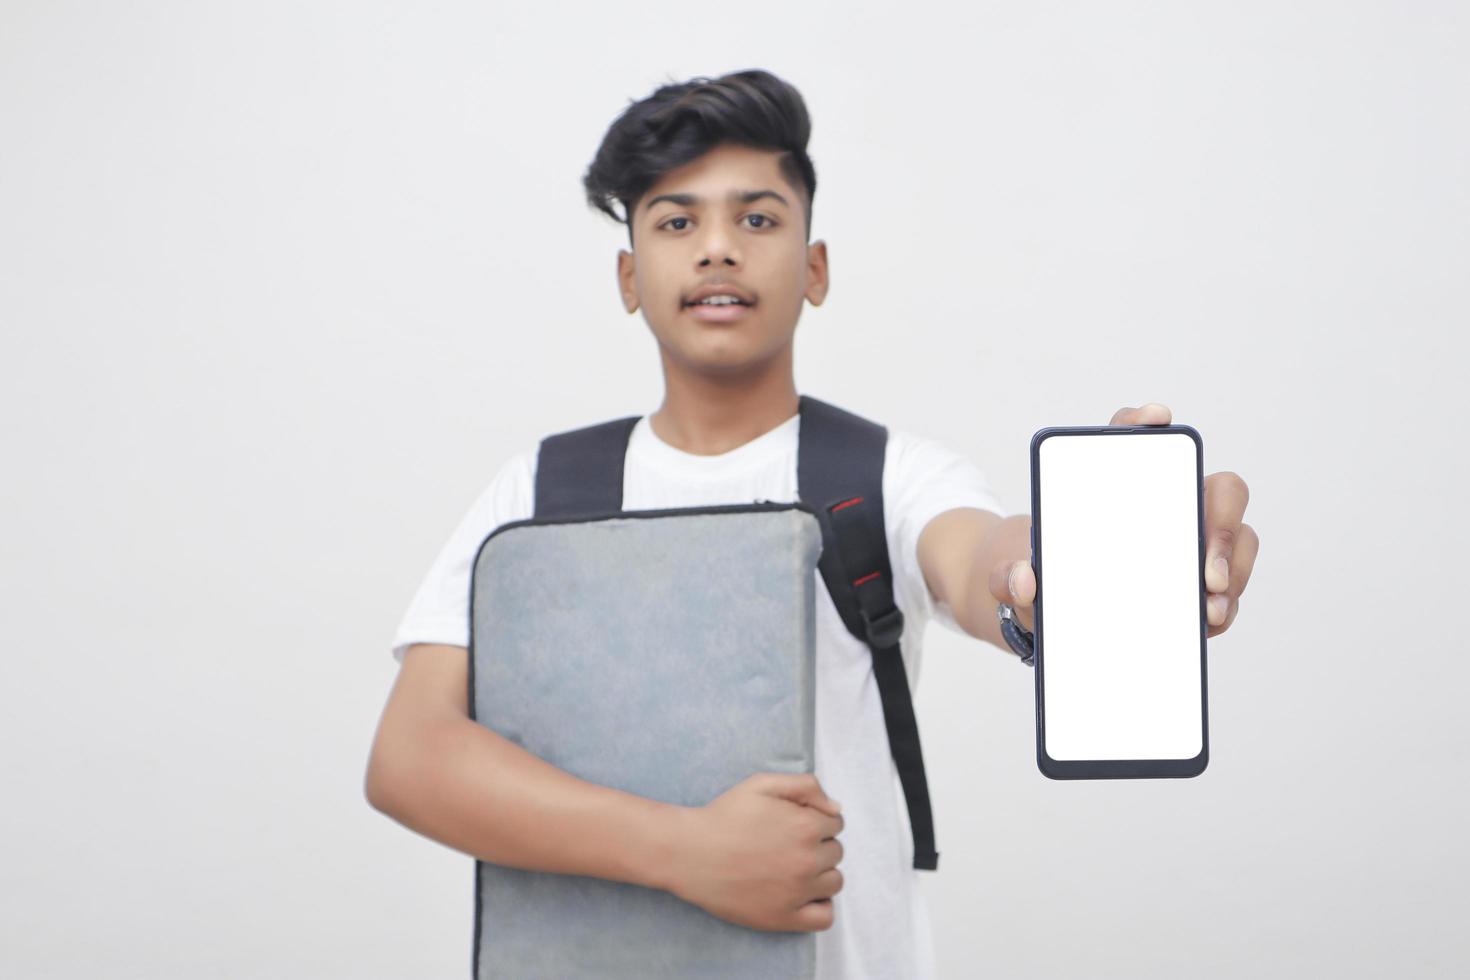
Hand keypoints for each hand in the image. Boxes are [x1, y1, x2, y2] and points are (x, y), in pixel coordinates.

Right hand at [664, 772, 844, 932]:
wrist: (690, 853)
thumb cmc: (724, 816)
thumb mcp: (762, 784)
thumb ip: (805, 786)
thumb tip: (835, 808)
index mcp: (806, 826)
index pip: (836, 823)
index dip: (816, 820)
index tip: (794, 824)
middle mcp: (807, 860)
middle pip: (836, 852)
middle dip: (818, 845)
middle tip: (787, 845)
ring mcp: (798, 892)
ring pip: (834, 882)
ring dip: (821, 873)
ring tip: (792, 868)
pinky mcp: (785, 918)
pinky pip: (825, 917)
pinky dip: (820, 905)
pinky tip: (802, 894)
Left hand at [989, 402, 1257, 638]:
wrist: (1045, 610)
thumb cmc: (1038, 576)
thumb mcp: (1007, 577)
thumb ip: (1004, 578)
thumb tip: (1023, 580)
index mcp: (1113, 485)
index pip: (1130, 437)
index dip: (1144, 423)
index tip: (1155, 418)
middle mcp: (1165, 504)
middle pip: (1215, 488)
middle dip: (1219, 517)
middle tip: (1204, 566)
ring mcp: (1189, 543)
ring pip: (1235, 536)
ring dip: (1230, 564)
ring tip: (1210, 600)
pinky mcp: (1199, 582)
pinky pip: (1228, 583)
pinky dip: (1226, 600)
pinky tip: (1210, 617)